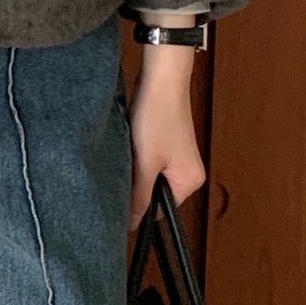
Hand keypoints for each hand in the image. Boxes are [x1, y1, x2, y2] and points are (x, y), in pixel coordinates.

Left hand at [125, 35, 205, 231]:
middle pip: (156, 195)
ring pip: (151, 178)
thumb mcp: (145, 163)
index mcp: (190, 183)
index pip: (160, 211)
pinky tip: (128, 149)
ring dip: (135, 172)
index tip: (115, 203)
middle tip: (116, 177)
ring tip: (123, 160)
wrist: (161, 79)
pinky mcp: (169, 145)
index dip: (137, 209)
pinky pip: (151, 163)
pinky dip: (138, 159)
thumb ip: (139, 195)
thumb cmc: (156, 119)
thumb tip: (131, 225)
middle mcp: (190, 174)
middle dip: (136, 188)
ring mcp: (180, 158)